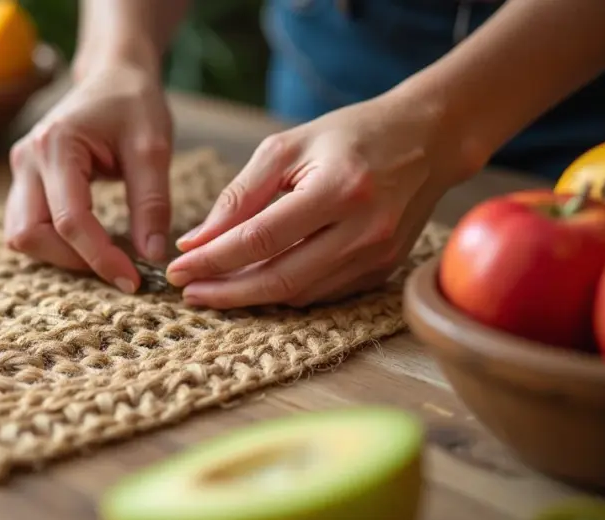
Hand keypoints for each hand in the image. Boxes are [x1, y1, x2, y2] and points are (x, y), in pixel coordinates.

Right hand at [5, 62, 172, 293]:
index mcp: (56, 146)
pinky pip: (28, 226)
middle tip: (120, 269)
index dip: (100, 257)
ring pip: (22, 236)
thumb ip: (152, 203)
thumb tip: (152, 256)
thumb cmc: (134, 104)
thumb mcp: (153, 149)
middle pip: (30, 235)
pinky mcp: (24, 181)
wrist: (114, 75)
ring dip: (60, 256)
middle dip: (73, 261)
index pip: (70, 220)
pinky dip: (55, 244)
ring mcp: (20, 170)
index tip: (133, 280)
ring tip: (107, 256)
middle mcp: (27, 159)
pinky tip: (91, 243)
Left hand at [165, 92, 483, 308]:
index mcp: (338, 188)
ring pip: (300, 294)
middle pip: (280, 279)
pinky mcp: (383, 271)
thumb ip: (240, 196)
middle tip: (187, 293)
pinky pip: (322, 294)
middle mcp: (364, 229)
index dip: (214, 260)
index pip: (261, 238)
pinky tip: (254, 285)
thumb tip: (197, 242)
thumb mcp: (287, 148)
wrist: (427, 139)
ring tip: (213, 290)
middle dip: (226, 292)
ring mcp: (378, 256)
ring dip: (251, 298)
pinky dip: (284, 293)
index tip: (177, 270)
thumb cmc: (349, 136)